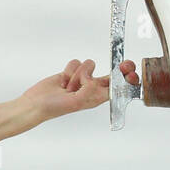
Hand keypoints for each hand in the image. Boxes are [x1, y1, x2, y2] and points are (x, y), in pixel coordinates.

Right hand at [18, 58, 137, 120]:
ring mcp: (82, 79)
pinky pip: (76, 62)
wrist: (37, 103)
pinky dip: (68, 70)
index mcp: (97, 98)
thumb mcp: (77, 102)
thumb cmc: (56, 107)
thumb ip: (89, 90)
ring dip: (78, 73)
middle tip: (125, 63)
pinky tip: (62, 81)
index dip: (126, 80)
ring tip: (69, 86)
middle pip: (111, 74)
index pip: (116, 87)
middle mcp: (93, 89)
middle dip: (118, 68)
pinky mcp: (71, 72)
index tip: (132, 73)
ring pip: (88, 64)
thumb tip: (93, 79)